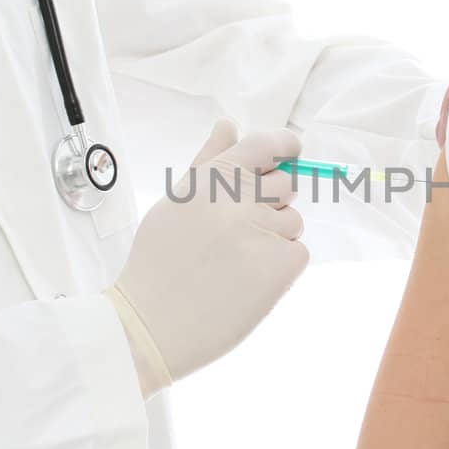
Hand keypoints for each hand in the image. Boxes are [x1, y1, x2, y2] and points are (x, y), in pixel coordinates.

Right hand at [106, 119, 308, 393]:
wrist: (150, 324)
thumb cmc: (158, 263)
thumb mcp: (176, 202)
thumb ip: (208, 160)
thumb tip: (229, 124)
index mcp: (212, 177)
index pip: (265, 144)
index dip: (285, 145)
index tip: (292, 151)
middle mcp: (240, 198)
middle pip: (287, 183)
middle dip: (273, 202)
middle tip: (242, 232)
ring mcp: (263, 230)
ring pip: (293, 222)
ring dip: (275, 238)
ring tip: (236, 263)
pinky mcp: (281, 265)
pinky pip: (298, 252)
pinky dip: (281, 267)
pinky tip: (248, 282)